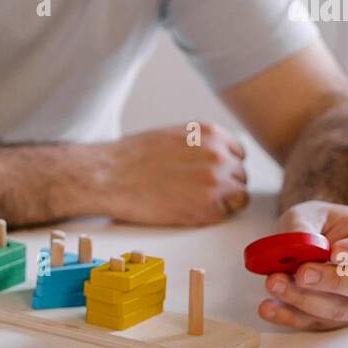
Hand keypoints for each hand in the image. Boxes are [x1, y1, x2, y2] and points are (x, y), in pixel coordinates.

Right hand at [103, 123, 248, 224]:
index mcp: (210, 133)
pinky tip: (186, 208)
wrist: (108, 177)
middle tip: (194, 191)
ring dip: (221, 200)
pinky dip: (211, 215)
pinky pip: (226, 213)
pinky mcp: (208, 207)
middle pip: (240, 174)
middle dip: (224, 184)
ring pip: (239, 195)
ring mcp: (216, 181)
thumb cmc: (131, 158)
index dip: (224, 166)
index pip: (237, 153)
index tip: (208, 175)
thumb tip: (215, 158)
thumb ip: (200, 145)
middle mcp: (218, 154)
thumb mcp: (173, 135)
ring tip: (190, 200)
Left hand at [259, 200, 347, 329]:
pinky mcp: (335, 318)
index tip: (335, 251)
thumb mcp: (309, 213)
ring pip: (343, 309)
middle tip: (302, 273)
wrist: (305, 242)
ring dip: (306, 300)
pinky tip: (268, 307)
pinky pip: (316, 322)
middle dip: (336, 281)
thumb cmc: (318, 224)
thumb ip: (304, 225)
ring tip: (274, 284)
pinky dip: (289, 316)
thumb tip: (299, 245)